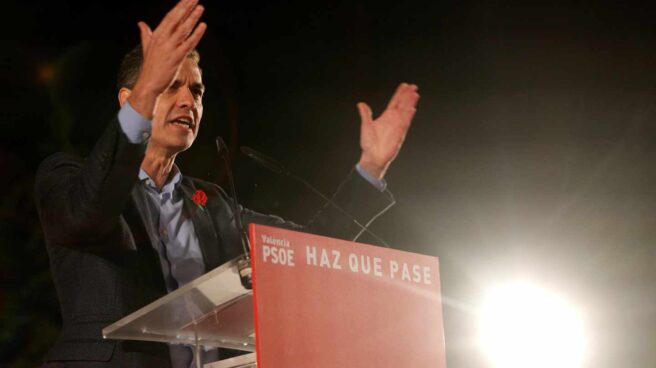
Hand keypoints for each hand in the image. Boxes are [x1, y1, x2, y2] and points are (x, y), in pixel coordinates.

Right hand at [128, 0, 206, 118]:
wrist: (148, 84)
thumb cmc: (150, 67)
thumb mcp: (146, 47)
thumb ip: (145, 34)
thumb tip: (141, 23)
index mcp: (157, 35)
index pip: (170, 17)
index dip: (179, 7)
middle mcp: (163, 39)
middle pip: (176, 19)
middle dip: (186, 7)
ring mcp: (170, 47)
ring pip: (183, 29)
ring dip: (193, 17)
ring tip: (200, 7)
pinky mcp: (177, 57)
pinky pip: (189, 43)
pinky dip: (196, 34)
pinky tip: (203, 26)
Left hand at [357, 83, 419, 178]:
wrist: (372, 156)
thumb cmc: (369, 143)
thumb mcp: (366, 125)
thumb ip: (365, 114)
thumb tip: (361, 104)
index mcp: (386, 117)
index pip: (394, 102)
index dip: (399, 94)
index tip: (404, 86)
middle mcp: (393, 120)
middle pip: (402, 104)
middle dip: (407, 95)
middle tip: (413, 86)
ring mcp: (397, 126)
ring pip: (405, 112)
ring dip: (410, 103)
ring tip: (415, 94)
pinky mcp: (399, 134)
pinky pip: (404, 123)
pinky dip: (408, 116)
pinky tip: (412, 109)